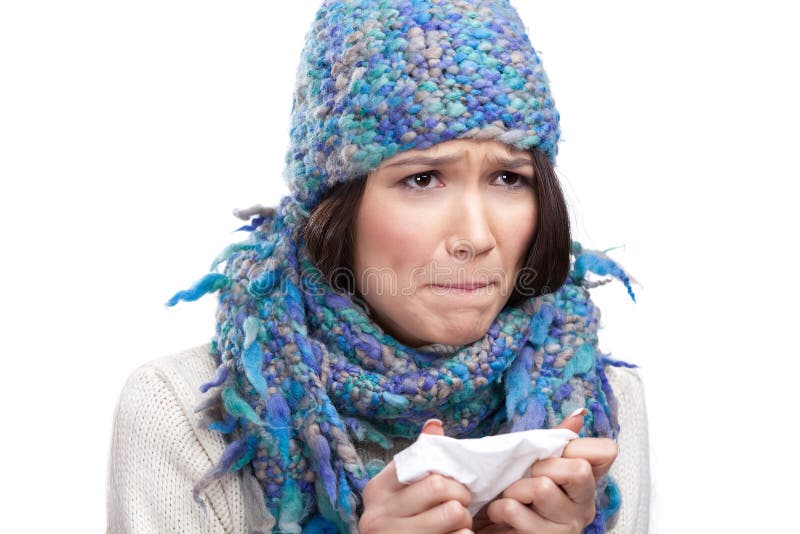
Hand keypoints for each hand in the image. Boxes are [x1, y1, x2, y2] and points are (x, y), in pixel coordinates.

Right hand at [359, 419, 473, 533]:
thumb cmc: (399, 522)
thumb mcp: (400, 490)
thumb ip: (418, 459)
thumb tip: (434, 424)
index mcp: (376, 491)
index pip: (425, 469)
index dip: (449, 478)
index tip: (451, 485)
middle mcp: (377, 517)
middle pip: (442, 489)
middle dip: (461, 498)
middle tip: (461, 506)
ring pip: (454, 515)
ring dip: (465, 522)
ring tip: (458, 525)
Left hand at [475, 409, 617, 533]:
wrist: (493, 528)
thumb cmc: (517, 493)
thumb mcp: (535, 463)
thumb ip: (556, 440)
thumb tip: (579, 414)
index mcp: (585, 482)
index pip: (606, 452)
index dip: (577, 446)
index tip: (554, 454)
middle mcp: (584, 507)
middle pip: (579, 469)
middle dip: (541, 466)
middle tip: (526, 476)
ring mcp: (567, 528)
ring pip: (542, 488)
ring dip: (514, 489)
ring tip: (509, 496)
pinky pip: (515, 510)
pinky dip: (499, 507)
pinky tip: (501, 514)